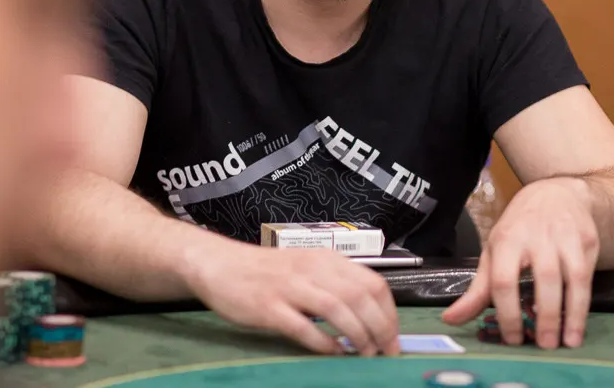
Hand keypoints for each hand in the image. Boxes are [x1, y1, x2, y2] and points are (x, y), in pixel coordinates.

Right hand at [185, 238, 400, 355]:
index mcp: (326, 259)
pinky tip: (333, 353)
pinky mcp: (268, 306)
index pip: (373, 282)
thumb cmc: (267, 271)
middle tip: (386, 352)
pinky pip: (302, 326)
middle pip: (360, 296)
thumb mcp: (307, 267)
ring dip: (357, 335)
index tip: (394, 336)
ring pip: (337, 308)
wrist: (220, 264)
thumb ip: (335, 284)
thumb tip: (369, 316)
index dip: (389, 313)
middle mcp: (312, 269)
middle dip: (380, 328)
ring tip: (364, 354)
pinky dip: (323, 342)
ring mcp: (289, 287)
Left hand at [442, 177, 598, 348]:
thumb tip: (450, 319)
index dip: (507, 312)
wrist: (556, 193)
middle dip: (544, 316)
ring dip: (569, 314)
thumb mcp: (494, 251)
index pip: (504, 279)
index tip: (512, 338)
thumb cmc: (520, 227)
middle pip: (543, 279)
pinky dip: (583, 306)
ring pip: (571, 279)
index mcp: (507, 240)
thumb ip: (478, 289)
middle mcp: (537, 237)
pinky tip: (577, 327)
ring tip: (565, 343)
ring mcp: (565, 238)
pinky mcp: (587, 242)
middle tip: (542, 346)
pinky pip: (587, 278)